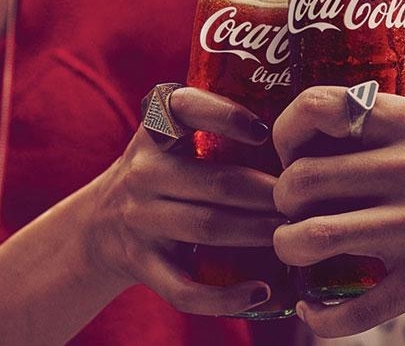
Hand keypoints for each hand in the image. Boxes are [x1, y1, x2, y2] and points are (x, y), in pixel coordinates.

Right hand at [83, 86, 285, 315]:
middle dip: (267, 192)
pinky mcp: (142, 264)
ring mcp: (140, 220)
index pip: (185, 109)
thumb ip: (217, 127)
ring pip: (207, 227)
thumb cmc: (162, 174)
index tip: (264, 132)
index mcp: (155, 133)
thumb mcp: (171, 139)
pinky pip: (183, 287)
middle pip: (216, 181)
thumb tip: (302, 129)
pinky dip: (223, 295)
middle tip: (305, 198)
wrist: (99, 226)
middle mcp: (142, 173)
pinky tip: (260, 290)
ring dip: (257, 232)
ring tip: (293, 232)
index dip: (225, 116)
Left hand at [271, 86, 404, 337]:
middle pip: (300, 179)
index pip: (319, 108)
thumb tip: (372, 105)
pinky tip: (313, 311)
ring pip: (312, 238)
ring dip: (288, 249)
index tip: (288, 152)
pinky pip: (357, 305)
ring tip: (295, 251)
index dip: (284, 131)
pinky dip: (322, 318)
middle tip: (291, 209)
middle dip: (279, 200)